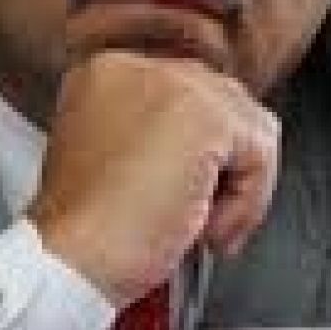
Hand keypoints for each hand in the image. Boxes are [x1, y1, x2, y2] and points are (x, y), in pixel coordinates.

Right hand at [26, 49, 280, 307]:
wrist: (69, 263)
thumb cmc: (83, 235)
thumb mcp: (111, 160)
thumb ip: (158, 135)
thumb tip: (215, 146)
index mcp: (105, 72)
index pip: (187, 94)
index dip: (196, 154)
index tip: (180, 195)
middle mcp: (136, 66)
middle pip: (222, 103)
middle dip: (223, 166)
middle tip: (195, 218)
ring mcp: (172, 84)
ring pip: (248, 125)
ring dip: (238, 186)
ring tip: (197, 227)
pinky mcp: (205, 116)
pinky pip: (261, 152)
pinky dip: (248, 202)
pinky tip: (204, 230)